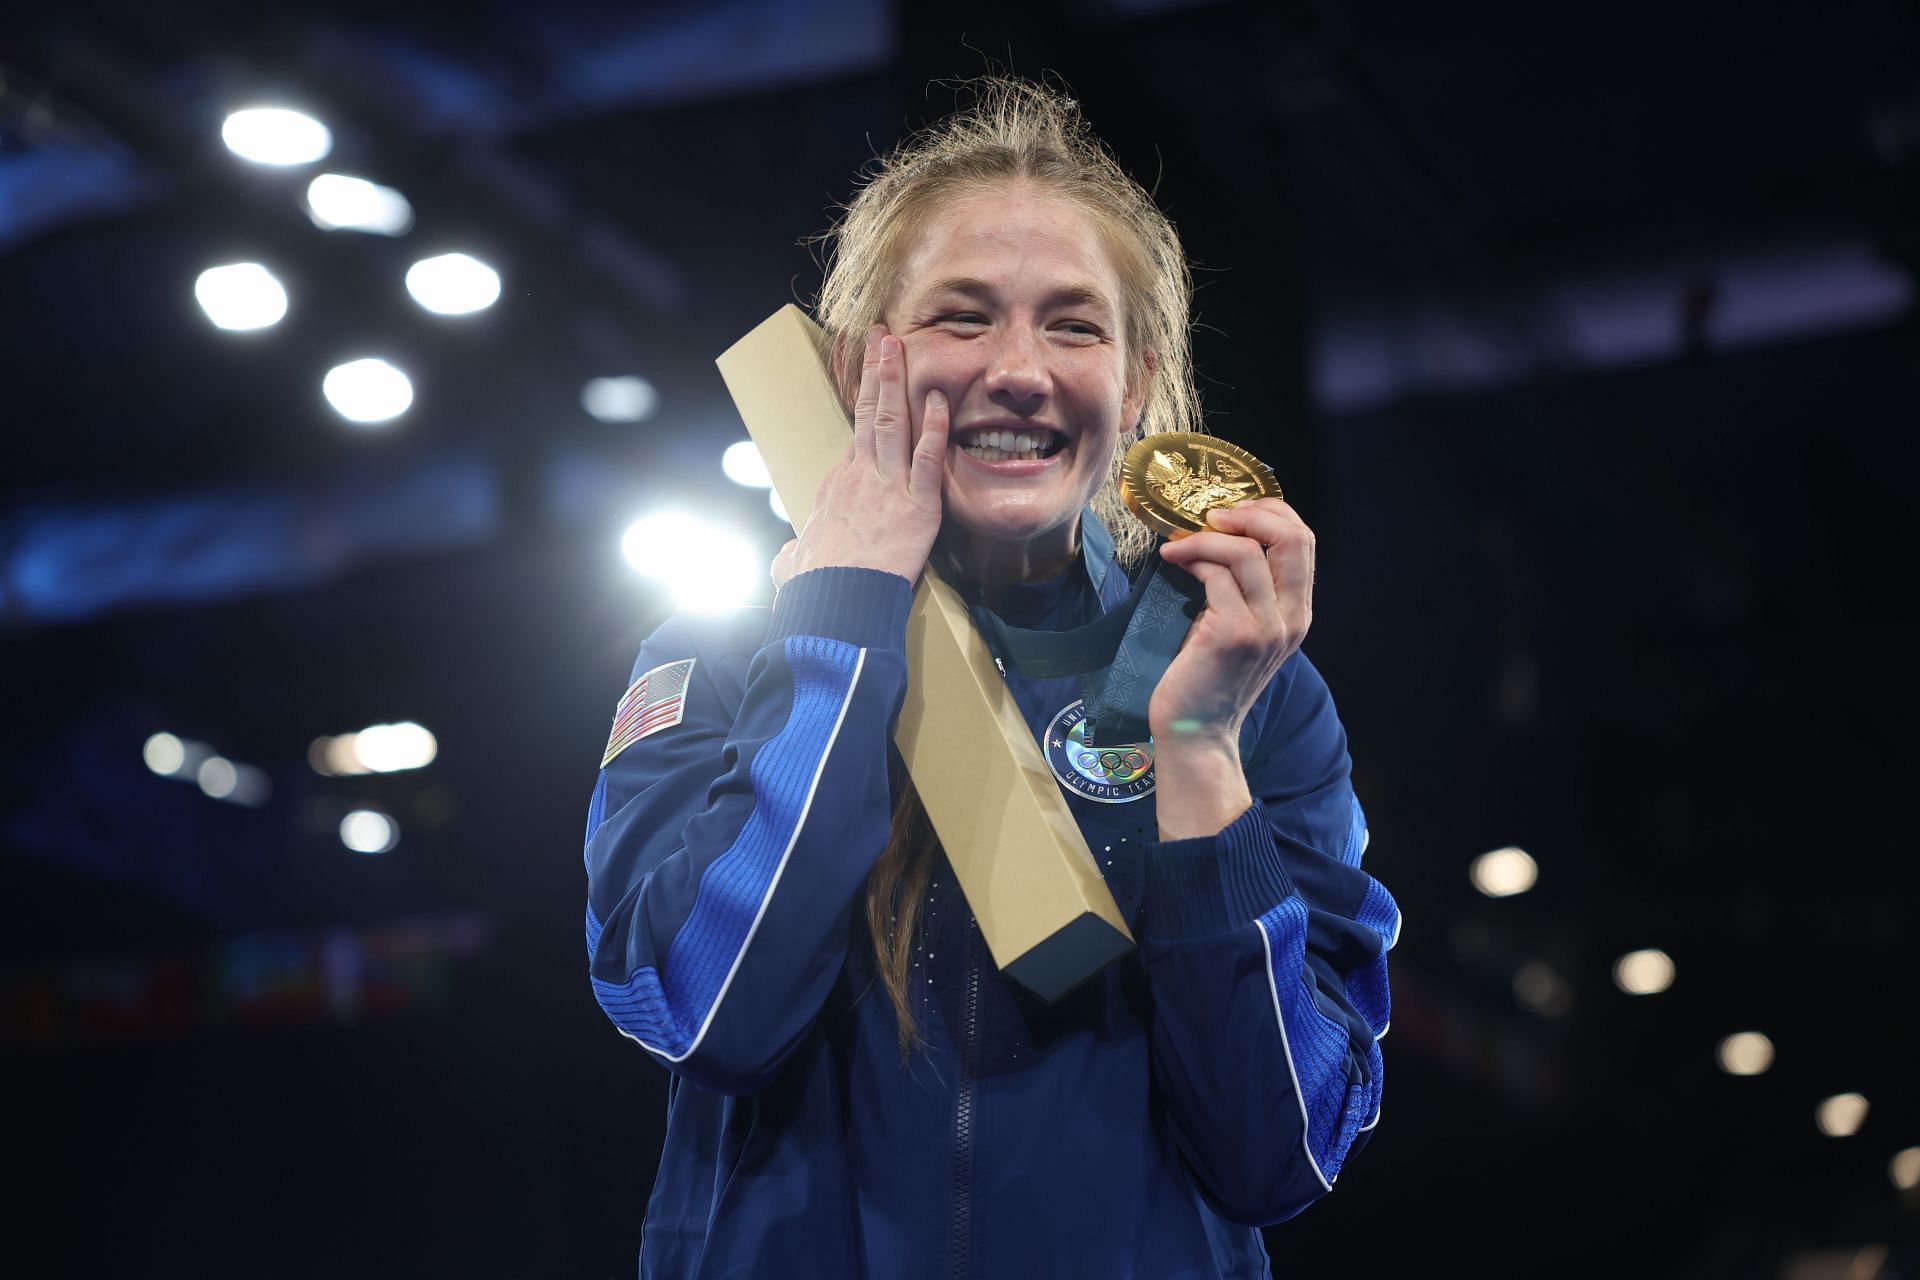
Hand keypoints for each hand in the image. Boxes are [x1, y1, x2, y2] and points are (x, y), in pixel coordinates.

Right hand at [784, 325, 947, 583]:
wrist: (834, 603)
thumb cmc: (813, 589)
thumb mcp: (793, 565)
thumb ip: (794, 555)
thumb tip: (790, 558)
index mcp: (835, 489)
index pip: (855, 441)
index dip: (863, 408)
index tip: (870, 385)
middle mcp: (858, 477)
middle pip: (867, 413)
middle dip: (876, 371)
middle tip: (881, 337)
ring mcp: (888, 486)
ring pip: (891, 421)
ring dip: (896, 380)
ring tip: (898, 344)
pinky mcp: (917, 504)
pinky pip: (928, 457)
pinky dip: (934, 427)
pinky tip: (940, 399)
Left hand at [1148, 498, 1314, 747]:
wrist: (1197, 731)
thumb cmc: (1210, 678)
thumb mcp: (1243, 630)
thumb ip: (1247, 592)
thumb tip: (1219, 538)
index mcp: (1298, 614)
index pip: (1303, 541)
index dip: (1271, 513)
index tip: (1234, 511)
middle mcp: (1291, 619)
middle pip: (1292, 537)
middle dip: (1250, 513)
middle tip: (1212, 517)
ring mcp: (1265, 627)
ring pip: (1246, 551)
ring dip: (1206, 538)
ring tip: (1179, 546)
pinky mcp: (1233, 633)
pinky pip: (1216, 575)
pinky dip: (1193, 560)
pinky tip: (1173, 564)